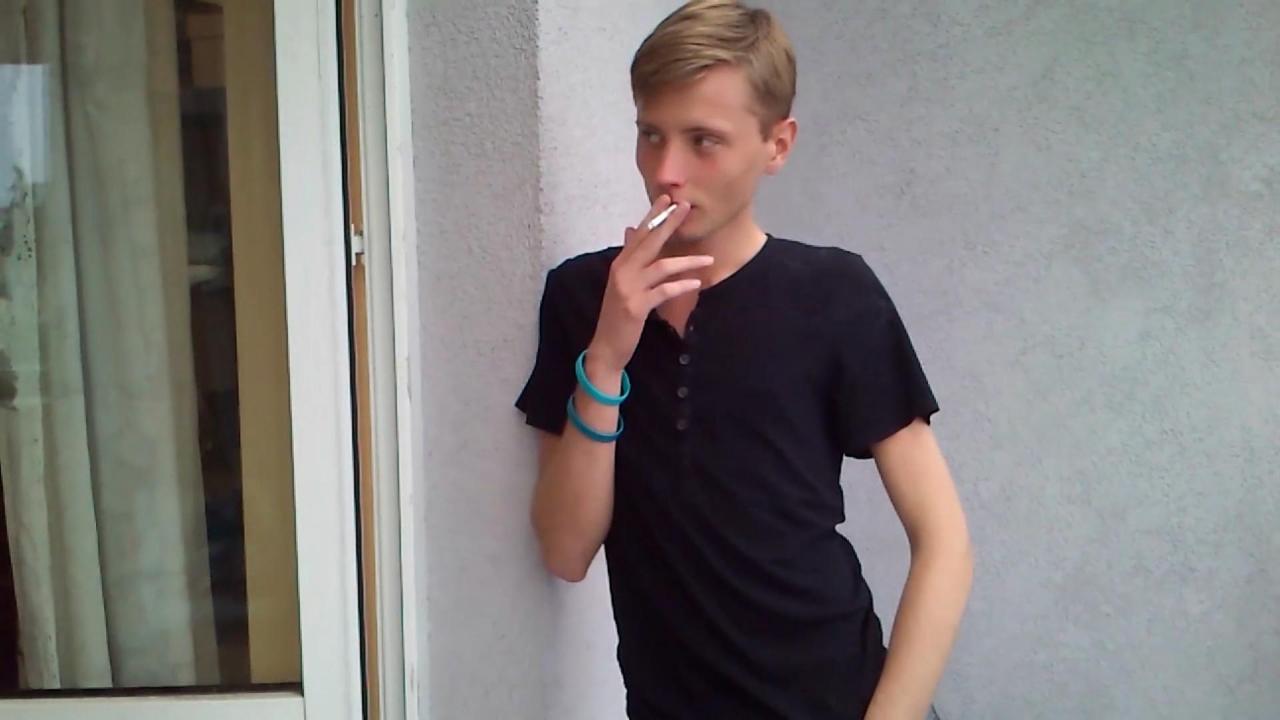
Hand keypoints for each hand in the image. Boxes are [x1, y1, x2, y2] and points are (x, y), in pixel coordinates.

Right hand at [587, 195, 707, 373]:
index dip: (653, 215)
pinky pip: (663, 291)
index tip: (667, 199)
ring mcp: (628, 288)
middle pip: (649, 242)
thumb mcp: (622, 282)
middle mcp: (622, 271)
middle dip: (669, 223)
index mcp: (620, 264)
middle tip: (686, 207)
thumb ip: (628, 256)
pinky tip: (696, 283)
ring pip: (661, 266)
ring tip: (709, 259)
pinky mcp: (636, 306)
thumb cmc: (618, 315)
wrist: (606, 346)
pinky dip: (681, 286)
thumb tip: (630, 229)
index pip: (639, 234)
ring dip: (687, 261)